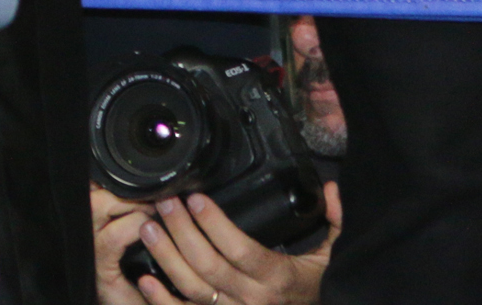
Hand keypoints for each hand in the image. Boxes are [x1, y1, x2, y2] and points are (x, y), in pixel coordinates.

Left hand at [93, 182, 337, 304]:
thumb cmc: (314, 288)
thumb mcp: (333, 256)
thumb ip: (336, 221)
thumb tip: (333, 188)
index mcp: (278, 278)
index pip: (241, 250)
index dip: (215, 225)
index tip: (196, 198)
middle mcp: (253, 300)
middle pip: (209, 266)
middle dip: (182, 232)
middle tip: (164, 204)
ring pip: (193, 289)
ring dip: (166, 258)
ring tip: (148, 228)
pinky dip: (163, 301)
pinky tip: (145, 280)